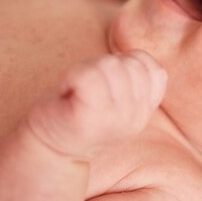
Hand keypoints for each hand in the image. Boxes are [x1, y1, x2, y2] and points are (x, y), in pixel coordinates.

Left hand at [25, 51, 167, 159]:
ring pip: (109, 65)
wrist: (48, 149)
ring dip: (86, 69)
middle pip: (130, 64)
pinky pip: (88, 75)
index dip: (128, 63)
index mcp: (144, 112)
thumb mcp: (117, 98)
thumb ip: (132, 78)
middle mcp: (135, 118)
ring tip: (78, 88)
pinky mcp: (89, 118)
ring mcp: (114, 119)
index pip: (153, 70)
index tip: (107, 81)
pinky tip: (67, 89)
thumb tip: (131, 51)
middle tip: (87, 85)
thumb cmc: (80, 111)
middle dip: (104, 64)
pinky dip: (72, 74)